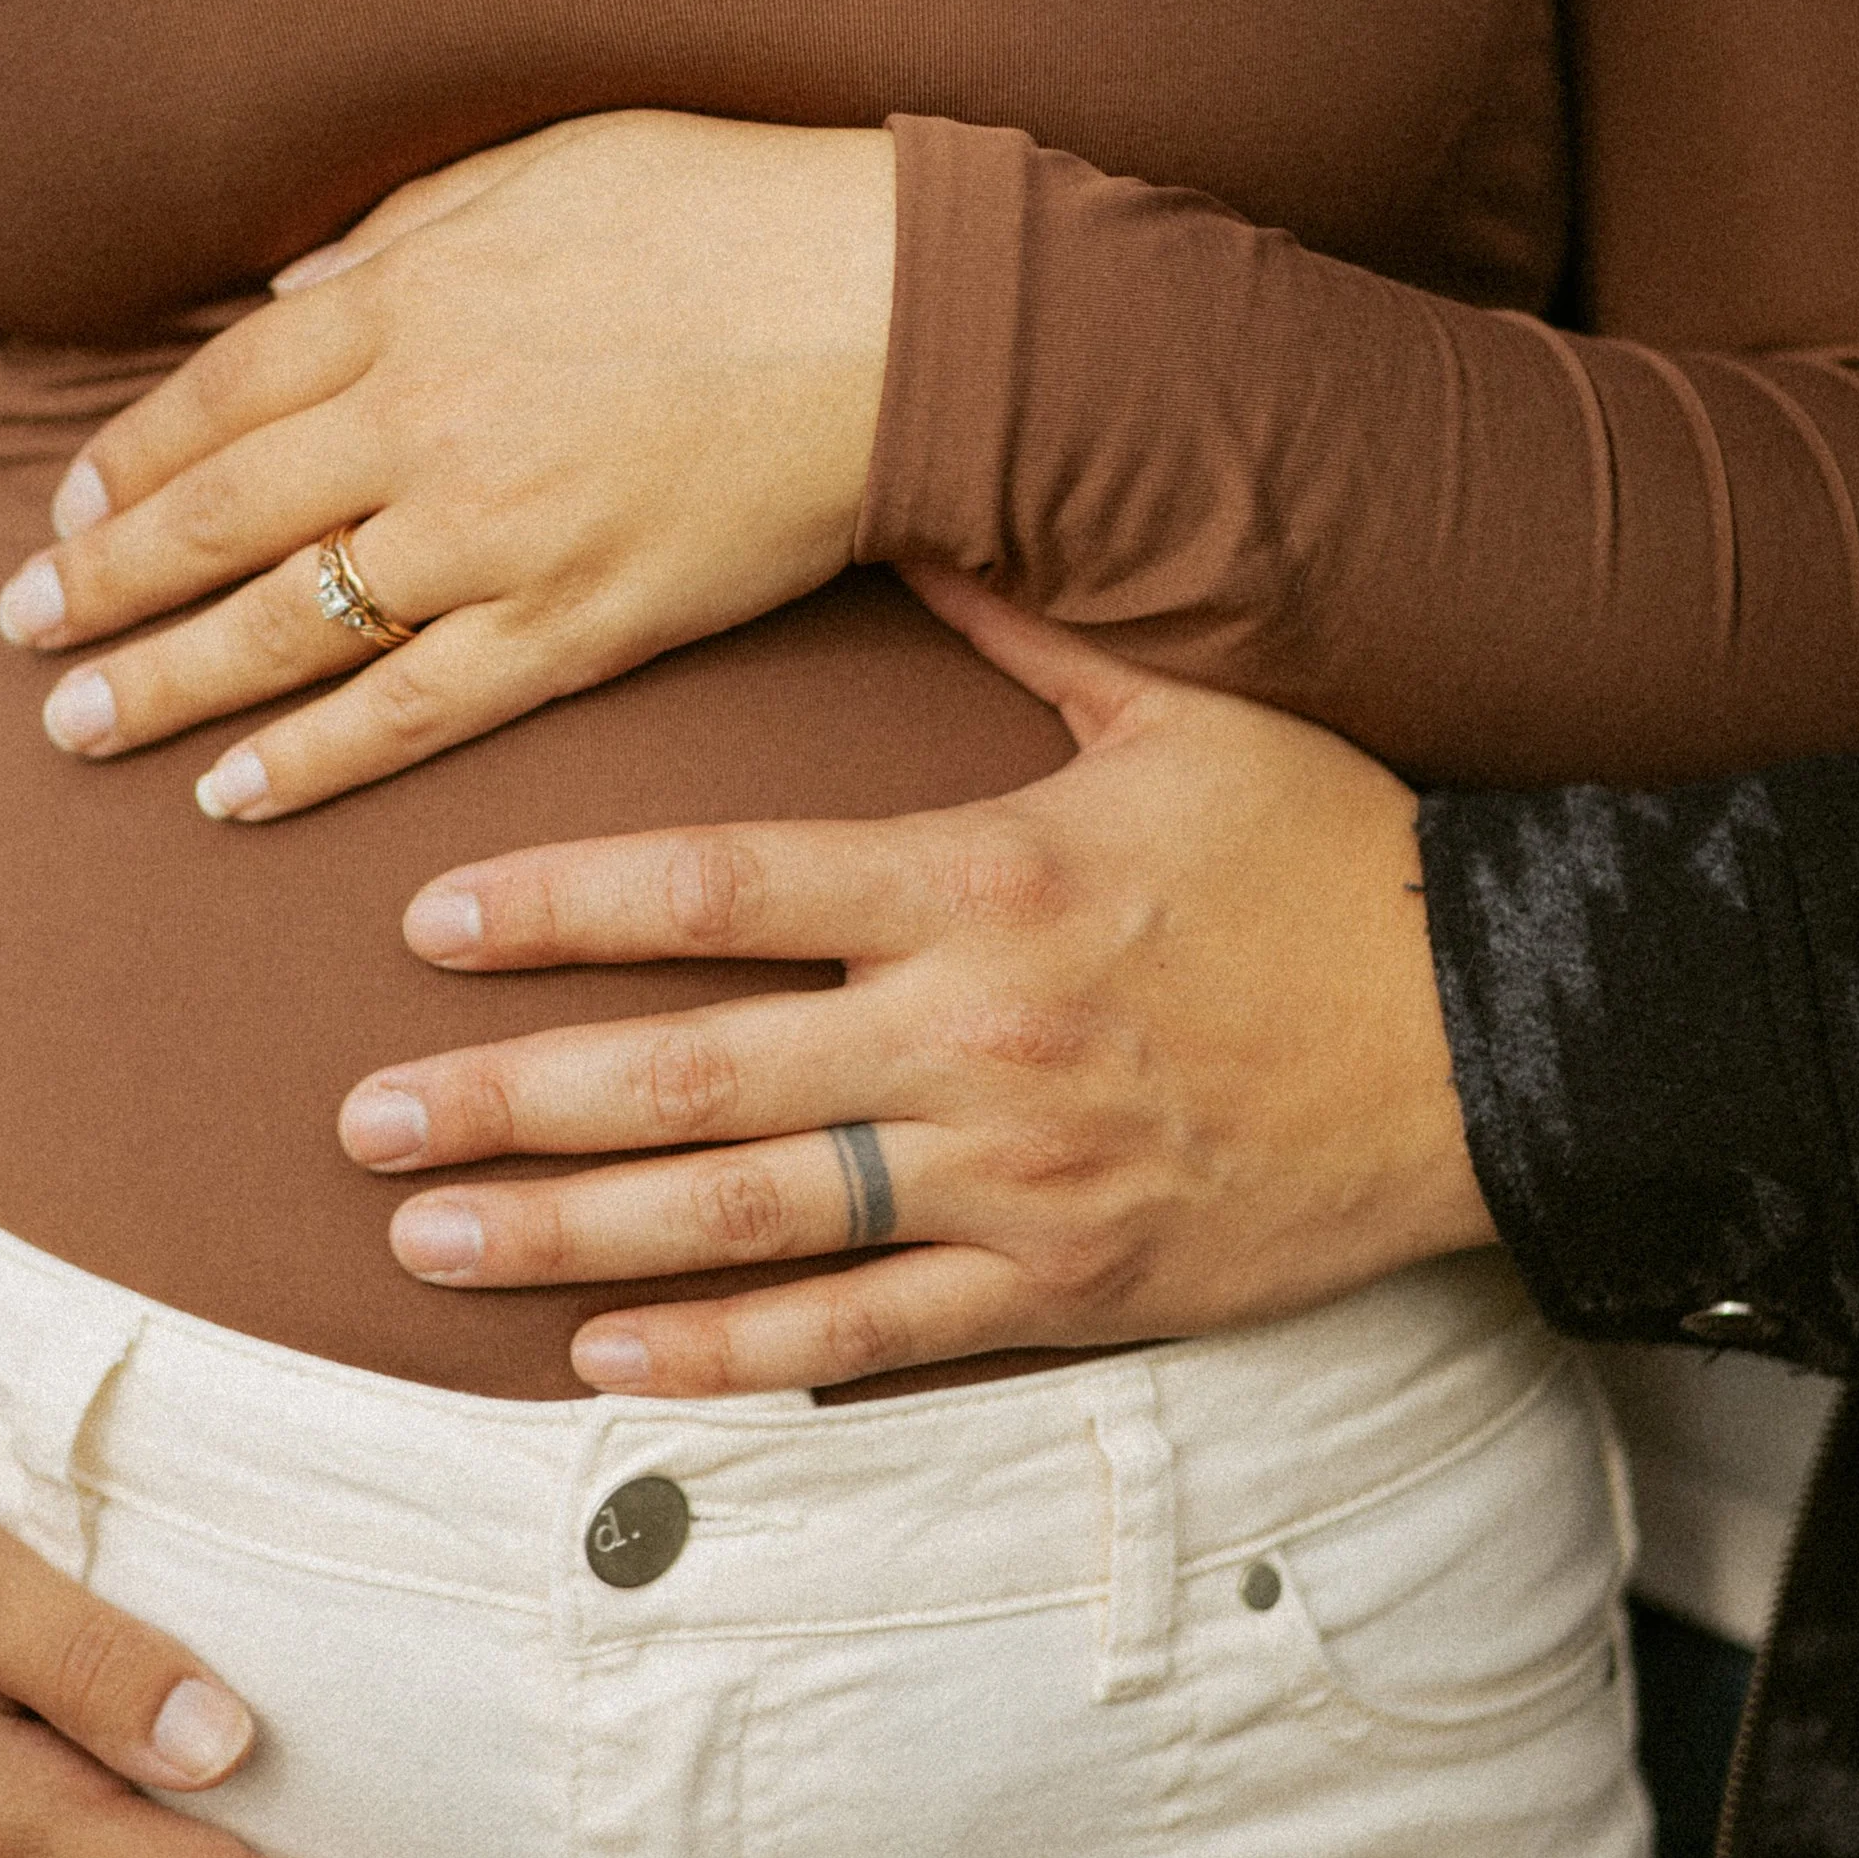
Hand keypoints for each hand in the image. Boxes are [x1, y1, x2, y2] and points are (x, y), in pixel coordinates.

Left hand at [0, 110, 894, 816]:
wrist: (900, 315)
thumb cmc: (736, 212)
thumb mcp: (546, 166)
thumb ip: (401, 236)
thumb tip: (292, 299)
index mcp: (407, 300)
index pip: (215, 395)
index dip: (125, 463)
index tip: (65, 512)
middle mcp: (421, 424)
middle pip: (215, 520)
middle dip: (101, 586)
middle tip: (16, 635)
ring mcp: (490, 539)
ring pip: (284, 627)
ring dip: (163, 684)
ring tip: (76, 727)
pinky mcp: (572, 628)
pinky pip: (410, 710)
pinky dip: (308, 758)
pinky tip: (228, 795)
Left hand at [332, 571, 1496, 1390]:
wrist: (1500, 1044)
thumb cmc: (1337, 860)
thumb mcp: (1186, 708)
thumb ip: (1022, 614)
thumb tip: (904, 497)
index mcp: (981, 878)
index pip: (722, 888)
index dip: (557, 906)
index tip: (422, 920)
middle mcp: (973, 1034)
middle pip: (694, 1073)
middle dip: (508, 1097)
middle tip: (358, 1117)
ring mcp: (1012, 1175)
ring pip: (751, 1218)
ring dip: (570, 1233)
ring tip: (424, 1237)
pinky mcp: (1060, 1284)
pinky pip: (867, 1334)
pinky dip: (729, 1353)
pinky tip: (601, 1360)